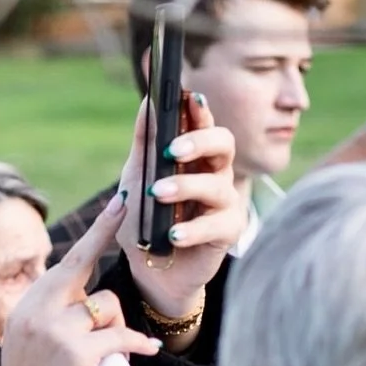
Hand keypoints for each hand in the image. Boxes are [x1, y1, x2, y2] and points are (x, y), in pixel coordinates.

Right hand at [0, 192, 159, 365]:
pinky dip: (135, 345)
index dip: (96, 233)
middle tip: (125, 217)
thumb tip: (94, 298)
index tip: (117, 204)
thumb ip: (52, 316)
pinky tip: (144, 352)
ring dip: (116, 330)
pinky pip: (120, 336)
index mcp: (28, 307)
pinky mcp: (76, 353)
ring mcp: (55, 331)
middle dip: (105, 253)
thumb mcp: (31, 345)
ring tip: (108, 357)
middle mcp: (36, 312)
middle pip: (84, 273)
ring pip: (107, 307)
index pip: (66, 262)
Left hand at [114, 91, 244, 321]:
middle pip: (224, 145)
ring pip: (217, 185)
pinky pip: (217, 225)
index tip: (189, 98)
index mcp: (196, 155)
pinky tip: (173, 233)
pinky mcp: (228, 232)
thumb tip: (148, 102)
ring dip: (186, 186)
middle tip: (173, 150)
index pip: (204, 124)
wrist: (149, 267)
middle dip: (200, 142)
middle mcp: (215, 173)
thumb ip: (145, 142)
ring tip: (158, 193)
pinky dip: (193, 229)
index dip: (200, 110)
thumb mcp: (138, 175)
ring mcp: (225, 202)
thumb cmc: (146, 216)